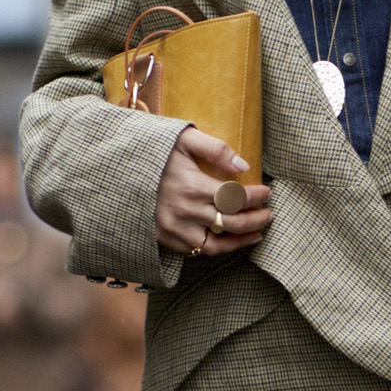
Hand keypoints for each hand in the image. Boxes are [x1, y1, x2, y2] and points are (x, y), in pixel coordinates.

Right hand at [153, 127, 273, 259]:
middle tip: (269, 214)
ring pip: (219, 244)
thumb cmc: (156, 153)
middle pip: (233, 222)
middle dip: (257, 219)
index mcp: (192, 187)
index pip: (236, 197)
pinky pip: (199, 251)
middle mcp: (186, 212)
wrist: (121, 173)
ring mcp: (176, 230)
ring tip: (258, 233)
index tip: (267, 193)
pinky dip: (220, 248)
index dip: (257, 196)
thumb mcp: (183, 139)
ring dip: (242, 240)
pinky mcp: (168, 240)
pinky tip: (231, 240)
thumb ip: (215, 148)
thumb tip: (244, 165)